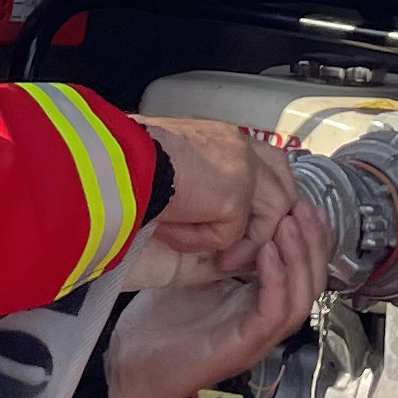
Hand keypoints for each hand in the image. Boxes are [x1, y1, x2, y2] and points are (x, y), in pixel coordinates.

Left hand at [107, 196, 328, 397]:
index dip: (310, 240)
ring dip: (300, 259)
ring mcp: (256, 338)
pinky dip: (276, 281)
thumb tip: (229, 214)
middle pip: (311, 284)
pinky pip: (273, 313)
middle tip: (303, 207)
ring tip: (289, 224)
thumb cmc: (157, 325)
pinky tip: (267, 252)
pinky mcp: (242, 347)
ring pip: (301, 300)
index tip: (302, 204)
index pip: (302, 273)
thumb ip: (218, 253)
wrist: (130, 366)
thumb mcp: (193, 276)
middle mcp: (264, 322)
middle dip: (313, 243)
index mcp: (256, 304)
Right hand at [138, 117, 286, 273]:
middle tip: (240, 252)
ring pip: (270, 215)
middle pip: (283, 185)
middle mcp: (239, 146)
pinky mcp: (236, 194)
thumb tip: (215, 219)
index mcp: (223, 139)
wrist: (113, 160)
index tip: (250, 226)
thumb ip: (203, 187)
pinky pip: (230, 234)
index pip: (269, 163)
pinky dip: (199, 242)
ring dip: (242, 244)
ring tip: (214, 259)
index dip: (265, 197)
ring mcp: (243, 168)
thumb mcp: (174, 174)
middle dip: (271, 224)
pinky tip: (170, 234)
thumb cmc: (125, 165)